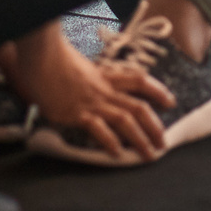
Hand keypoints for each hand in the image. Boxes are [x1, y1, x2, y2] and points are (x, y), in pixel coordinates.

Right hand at [4, 26, 169, 159]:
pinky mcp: (77, 113)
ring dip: (140, 139)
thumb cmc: (54, 59)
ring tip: (149, 154)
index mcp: (106, 75)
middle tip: (164, 143)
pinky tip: (117, 154)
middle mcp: (104, 89)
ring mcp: (92, 101)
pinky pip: (99, 129)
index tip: (170, 102)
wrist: (41, 55)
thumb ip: (88, 78)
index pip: (139, 80)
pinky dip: (110, 142)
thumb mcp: (79, 66)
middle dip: (155, 127)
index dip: (158, 91)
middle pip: (139, 107)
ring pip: (126, 120)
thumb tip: (89, 88)